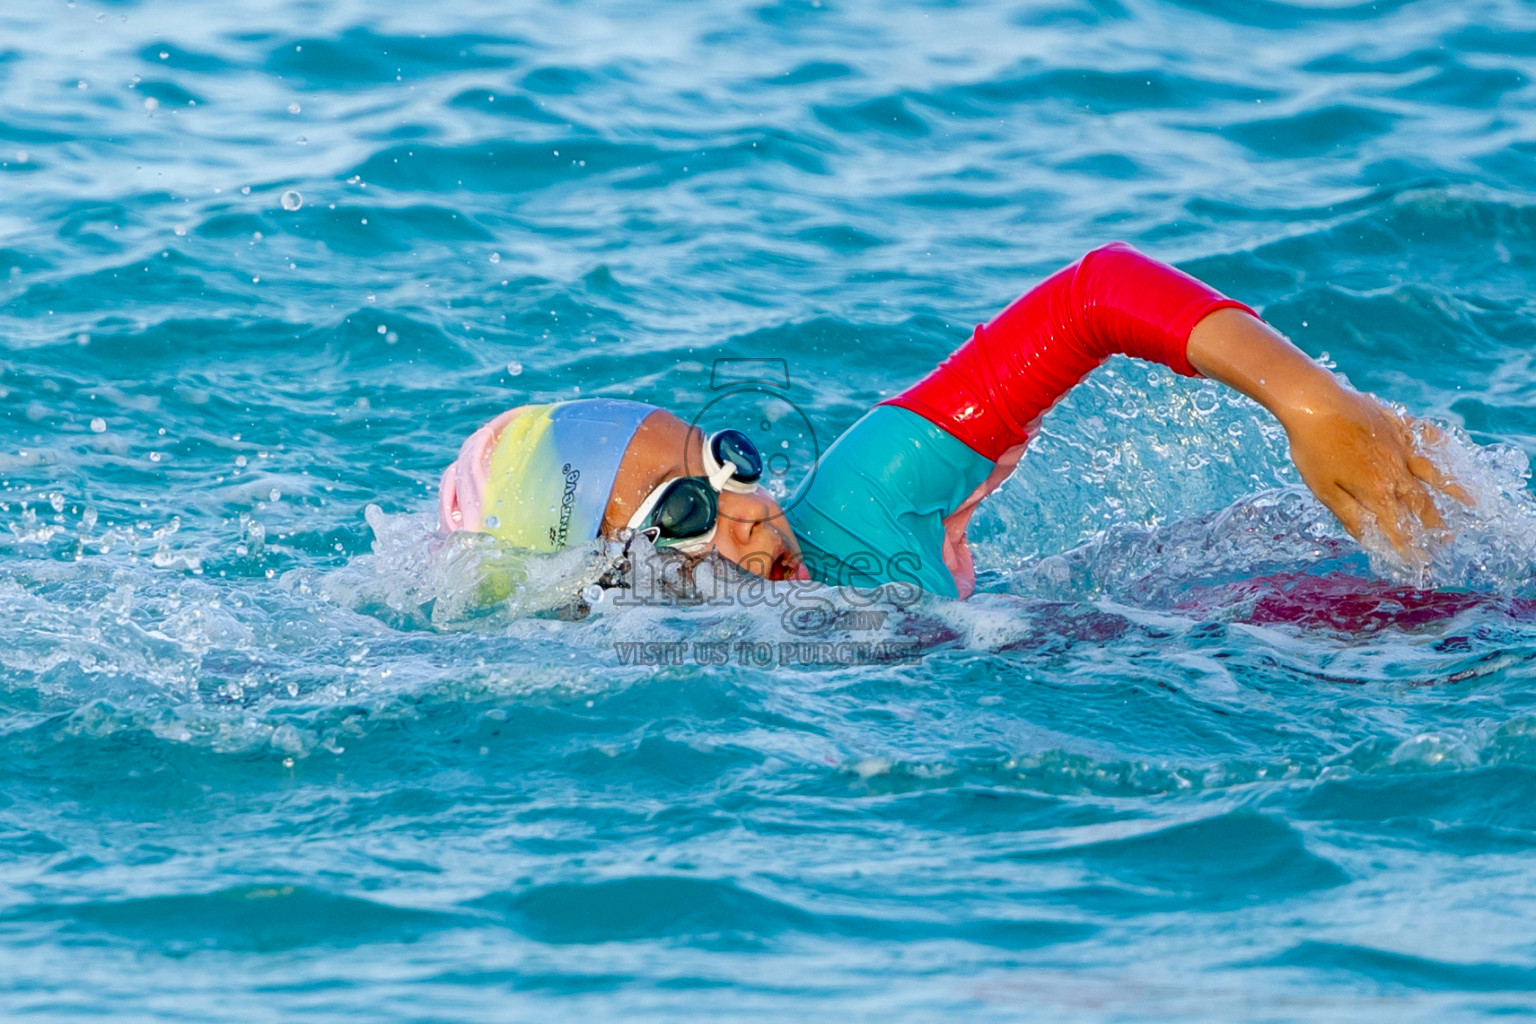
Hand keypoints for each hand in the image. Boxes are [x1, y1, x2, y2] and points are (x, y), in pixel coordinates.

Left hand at [1279, 384, 1469, 557]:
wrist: (1314, 405)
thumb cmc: (1313, 449)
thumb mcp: (1324, 489)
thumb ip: (1349, 514)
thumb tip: (1367, 537)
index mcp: (1377, 490)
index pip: (1396, 524)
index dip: (1407, 544)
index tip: (1418, 559)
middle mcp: (1396, 469)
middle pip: (1420, 501)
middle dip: (1434, 522)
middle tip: (1448, 537)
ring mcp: (1399, 445)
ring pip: (1431, 470)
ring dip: (1450, 488)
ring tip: (1468, 501)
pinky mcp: (1396, 423)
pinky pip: (1423, 434)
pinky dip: (1436, 442)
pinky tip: (1445, 447)